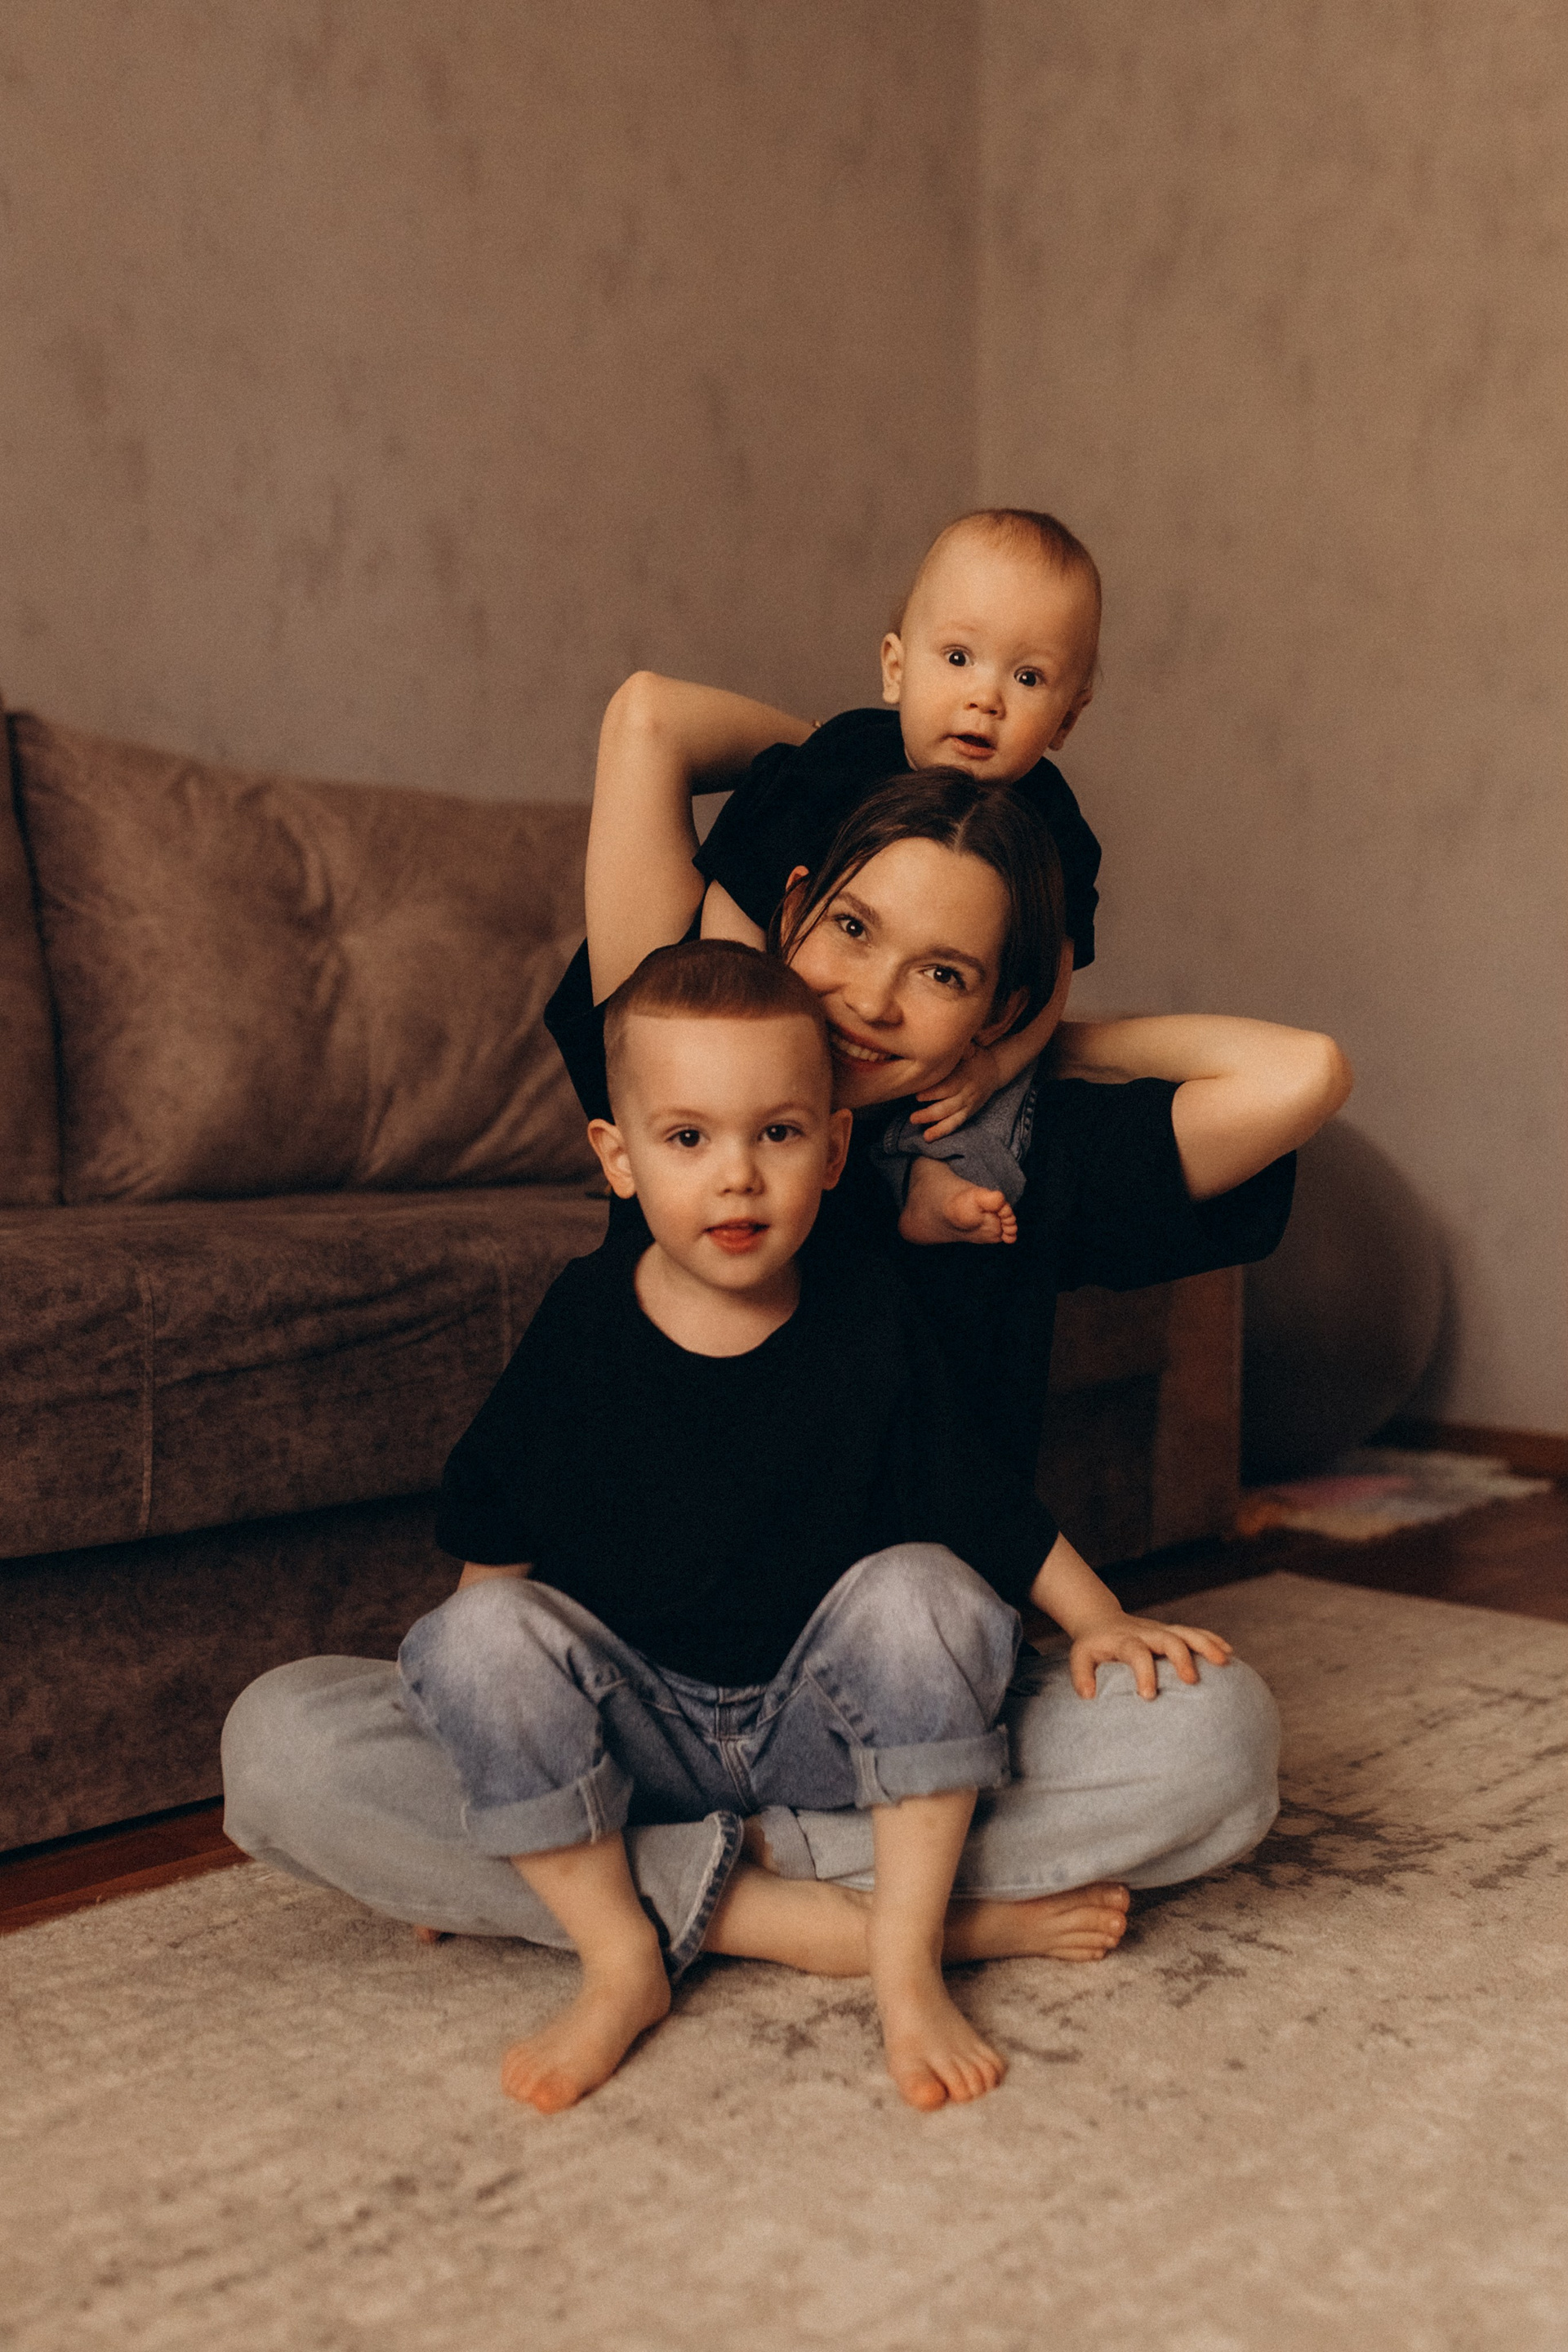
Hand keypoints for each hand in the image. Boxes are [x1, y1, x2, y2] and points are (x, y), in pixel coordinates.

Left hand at [910, 1043, 1001, 1139]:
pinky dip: (943, 1131)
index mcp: (965, 1077)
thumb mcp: (970, 1048)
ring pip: (952, 1119)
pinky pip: (956, 1124)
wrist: (996, 1068)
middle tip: (913, 1118)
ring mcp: (969, 1104)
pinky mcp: (969, 1112)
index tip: (918, 1096)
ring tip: (922, 1134)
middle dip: (930, 1114)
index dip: (934, 1093)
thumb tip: (947, 1041)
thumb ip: (960, 1049)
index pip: (949, 1087)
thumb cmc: (976, 1056)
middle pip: (948, 1106)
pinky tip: (929, 1137)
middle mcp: (968, 1093)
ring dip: (936, 1127)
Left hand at [1068, 1614, 1232, 1699]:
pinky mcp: (1172, 1631)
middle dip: (1181, 1657)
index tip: (1149, 1696)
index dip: (1143, 1672)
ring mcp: (1161, 1630)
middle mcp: (1146, 1632)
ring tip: (1225, 1662)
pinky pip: (1195, 1633)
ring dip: (1206, 1645)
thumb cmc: (1093, 1646)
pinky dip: (1212, 1640)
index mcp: (1124, 1640)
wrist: (1101, 1620)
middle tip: (1192, 1681)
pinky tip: (1229, 1654)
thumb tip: (1088, 1696)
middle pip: (1168, 1638)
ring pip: (1187, 1632)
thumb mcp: (1080, 1657)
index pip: (1136, 1652)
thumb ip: (1081, 1675)